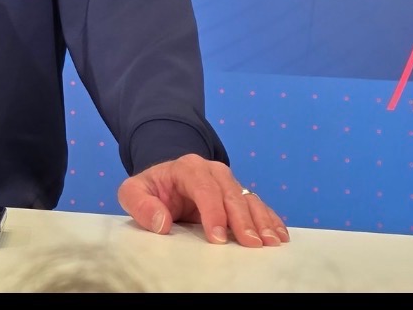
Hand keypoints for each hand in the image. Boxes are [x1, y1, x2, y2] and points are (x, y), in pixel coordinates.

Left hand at [116, 154, 289, 246]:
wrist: (165, 180)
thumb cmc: (151, 189)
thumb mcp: (133, 192)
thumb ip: (139, 204)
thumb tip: (161, 223)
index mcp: (187, 167)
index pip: (203, 187)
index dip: (212, 212)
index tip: (217, 238)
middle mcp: (212, 171)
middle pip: (231, 192)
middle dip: (242, 219)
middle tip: (252, 244)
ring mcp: (229, 181)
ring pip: (249, 197)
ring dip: (261, 220)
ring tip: (270, 243)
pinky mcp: (238, 194)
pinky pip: (258, 204)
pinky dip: (270, 219)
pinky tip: (279, 235)